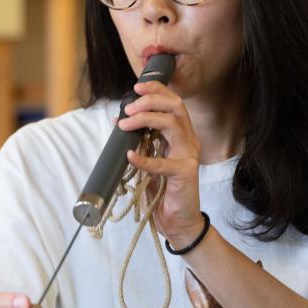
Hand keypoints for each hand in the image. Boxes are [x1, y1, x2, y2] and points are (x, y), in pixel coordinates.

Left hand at [119, 80, 205, 245]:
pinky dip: (143, 159)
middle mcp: (189, 141)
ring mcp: (189, 156)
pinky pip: (163, 162)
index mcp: (180, 134)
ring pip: (173, 124)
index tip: (136, 86)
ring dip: (146, 119)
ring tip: (125, 124)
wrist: (176, 221)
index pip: (172, 102)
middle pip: (176, 106)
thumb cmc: (161, 190)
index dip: (156, 90)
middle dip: (150, 100)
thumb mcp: (146, 159)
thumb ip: (138, 141)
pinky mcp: (186, 174)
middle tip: (129, 107)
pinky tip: (129, 156)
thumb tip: (117, 120)